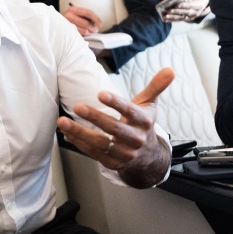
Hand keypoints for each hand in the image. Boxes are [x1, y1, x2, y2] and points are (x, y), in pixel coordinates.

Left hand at [57, 68, 174, 187]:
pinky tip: (67, 133)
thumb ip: (155, 87)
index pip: (130, 111)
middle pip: (114, 128)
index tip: (101, 93)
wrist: (148, 157)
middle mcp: (135, 139)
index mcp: (144, 122)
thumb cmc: (143, 125)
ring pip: (100, 143)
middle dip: (95, 117)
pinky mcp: (113, 163)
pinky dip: (79, 143)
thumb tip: (170, 70)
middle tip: (77, 106)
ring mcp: (124, 153)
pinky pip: (94, 153)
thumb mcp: (150, 105)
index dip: (116, 103)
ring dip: (80, 132)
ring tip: (62, 122)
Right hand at [63, 6, 101, 35]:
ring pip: (83, 31)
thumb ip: (86, 17)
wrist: (55, 26)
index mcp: (72, 10)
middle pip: (86, 23)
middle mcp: (68, 16)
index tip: (100, 24)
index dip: (96, 18)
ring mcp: (66, 25)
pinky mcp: (67, 33)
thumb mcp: (77, 15)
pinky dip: (83, 36)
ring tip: (89, 32)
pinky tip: (83, 35)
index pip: (88, 12)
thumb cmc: (70, 21)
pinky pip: (79, 36)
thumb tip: (97, 24)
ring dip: (88, 33)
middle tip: (95, 30)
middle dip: (93, 28)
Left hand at [161, 0, 208, 22]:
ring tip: (165, 16)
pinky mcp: (187, 18)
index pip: (191, 5)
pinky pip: (179, 19)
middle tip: (168, 10)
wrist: (203, 0)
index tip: (176, 5)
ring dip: (172, 17)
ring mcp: (191, 16)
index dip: (183, 5)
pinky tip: (165, 19)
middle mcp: (195, 12)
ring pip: (181, 17)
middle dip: (176, 12)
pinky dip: (172, 20)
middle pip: (185, 12)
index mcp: (199, 4)